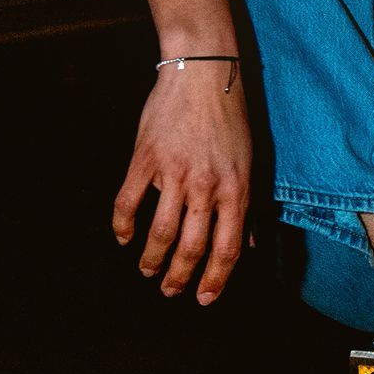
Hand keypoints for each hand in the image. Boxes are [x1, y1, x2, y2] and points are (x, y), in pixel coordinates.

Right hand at [110, 65, 253, 305]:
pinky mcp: (145, 159)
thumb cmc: (231, 118)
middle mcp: (205, 186)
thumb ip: (248, 206)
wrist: (203, 73)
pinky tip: (124, 238)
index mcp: (235, 189)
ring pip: (159, 232)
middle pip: (190, 248)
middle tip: (169, 291)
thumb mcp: (248, 162)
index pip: (227, 249)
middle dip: (179, 277)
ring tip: (147, 271)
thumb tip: (250, 245)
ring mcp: (173, 173)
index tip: (204, 299)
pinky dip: (123, 225)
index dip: (215, 280)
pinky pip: (128, 202)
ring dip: (151, 259)